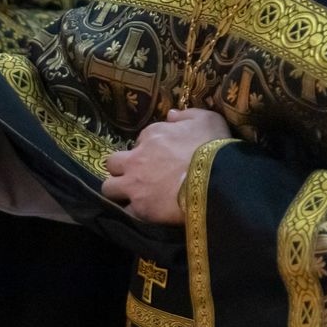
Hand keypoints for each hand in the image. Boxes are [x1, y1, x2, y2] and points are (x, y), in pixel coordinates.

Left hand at [102, 108, 232, 225]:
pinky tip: (144, 211)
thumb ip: (186, 115)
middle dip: (121, 168)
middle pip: (113, 163)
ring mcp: (134, 183)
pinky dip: (133, 210)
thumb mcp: (208, 119)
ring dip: (118, 190)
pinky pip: (126, 210)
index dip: (148, 150)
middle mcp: (136, 158)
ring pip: (108, 187)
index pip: (139, 141)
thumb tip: (171, 115)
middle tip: (136, 175)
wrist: (217, 180)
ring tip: (133, 195)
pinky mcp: (138, 207)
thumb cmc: (214, 147)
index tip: (159, 158)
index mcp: (152, 135)